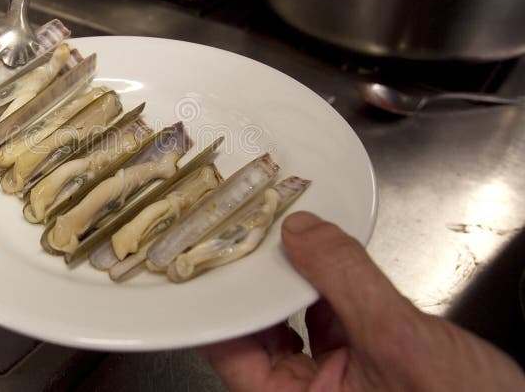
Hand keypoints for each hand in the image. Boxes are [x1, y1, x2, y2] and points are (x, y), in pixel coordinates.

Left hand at [202, 211, 524, 390]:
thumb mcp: (397, 339)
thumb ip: (346, 280)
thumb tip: (302, 232)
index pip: (231, 349)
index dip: (221, 303)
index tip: (211, 258)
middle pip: (257, 334)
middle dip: (258, 286)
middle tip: (251, 240)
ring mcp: (334, 386)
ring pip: (293, 325)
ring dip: (292, 285)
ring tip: (284, 245)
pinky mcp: (363, 370)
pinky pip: (327, 325)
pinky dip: (326, 293)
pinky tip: (326, 266)